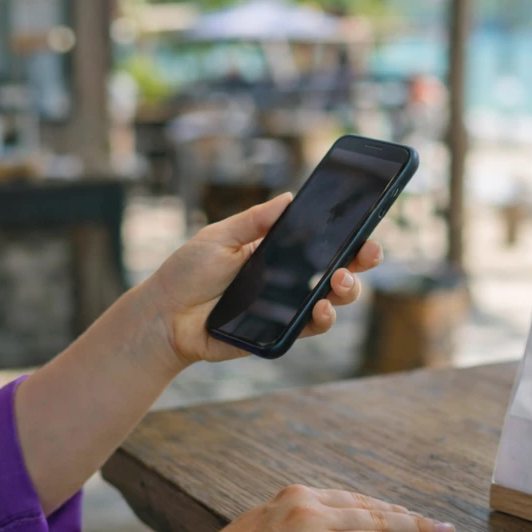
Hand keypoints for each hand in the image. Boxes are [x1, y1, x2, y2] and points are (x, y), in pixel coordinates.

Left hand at [142, 193, 383, 366]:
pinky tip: (322, 308)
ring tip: (339, 281)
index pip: (320, 241)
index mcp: (276, 250)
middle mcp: (287, 279)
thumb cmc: (187, 272)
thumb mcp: (219, 236)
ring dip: (347, 290)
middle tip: (365, 254)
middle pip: (337, 269)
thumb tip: (290, 197)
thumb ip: (255, 220)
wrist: (164, 316)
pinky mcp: (278, 333)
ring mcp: (285, 307)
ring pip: (332, 300)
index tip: (366, 226)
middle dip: (360, 261)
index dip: (348, 235)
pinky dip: (322, 319)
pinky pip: (309, 328)